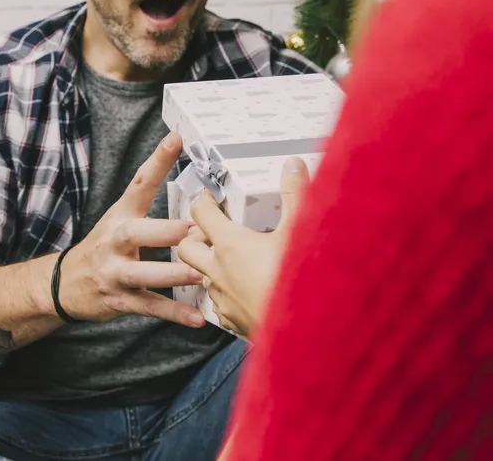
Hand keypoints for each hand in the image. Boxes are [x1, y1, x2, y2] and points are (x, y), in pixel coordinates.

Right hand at [60, 132, 205, 327]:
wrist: (64, 284)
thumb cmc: (105, 248)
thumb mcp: (120, 219)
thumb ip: (151, 205)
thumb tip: (195, 193)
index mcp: (120, 216)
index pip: (138, 183)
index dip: (156, 161)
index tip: (176, 139)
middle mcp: (115, 241)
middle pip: (136, 233)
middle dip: (164, 232)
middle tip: (193, 229)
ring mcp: (114, 272)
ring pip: (142, 274)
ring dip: (172, 274)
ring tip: (199, 275)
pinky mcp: (119, 299)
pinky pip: (148, 307)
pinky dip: (173, 314)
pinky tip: (196, 318)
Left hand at [177, 157, 309, 337]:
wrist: (312, 335)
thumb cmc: (305, 282)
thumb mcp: (303, 232)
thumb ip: (296, 195)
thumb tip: (292, 164)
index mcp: (231, 245)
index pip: (201, 214)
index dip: (204, 201)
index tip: (211, 196)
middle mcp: (219, 272)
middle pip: (187, 247)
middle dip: (195, 235)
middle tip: (215, 229)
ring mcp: (223, 299)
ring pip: (201, 276)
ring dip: (210, 264)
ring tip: (234, 258)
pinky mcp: (232, 321)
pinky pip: (218, 302)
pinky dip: (225, 290)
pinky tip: (246, 288)